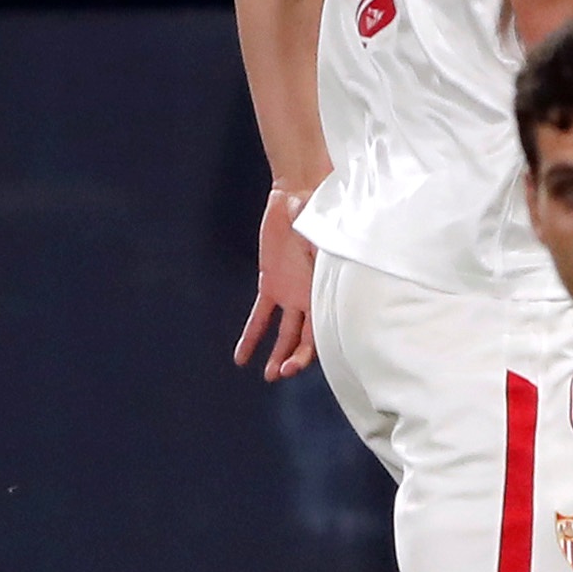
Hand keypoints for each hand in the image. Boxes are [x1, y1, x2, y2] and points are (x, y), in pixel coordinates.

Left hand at [233, 189, 317, 381]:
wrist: (300, 195)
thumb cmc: (320, 215)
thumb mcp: (325, 239)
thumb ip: (325, 260)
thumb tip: (331, 274)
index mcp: (326, 290)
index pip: (322, 330)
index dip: (312, 351)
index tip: (299, 364)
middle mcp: (311, 297)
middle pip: (305, 338)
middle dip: (295, 358)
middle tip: (282, 372)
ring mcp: (291, 294)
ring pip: (284, 334)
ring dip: (278, 355)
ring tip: (270, 375)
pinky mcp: (271, 285)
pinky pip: (259, 317)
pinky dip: (251, 337)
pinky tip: (241, 358)